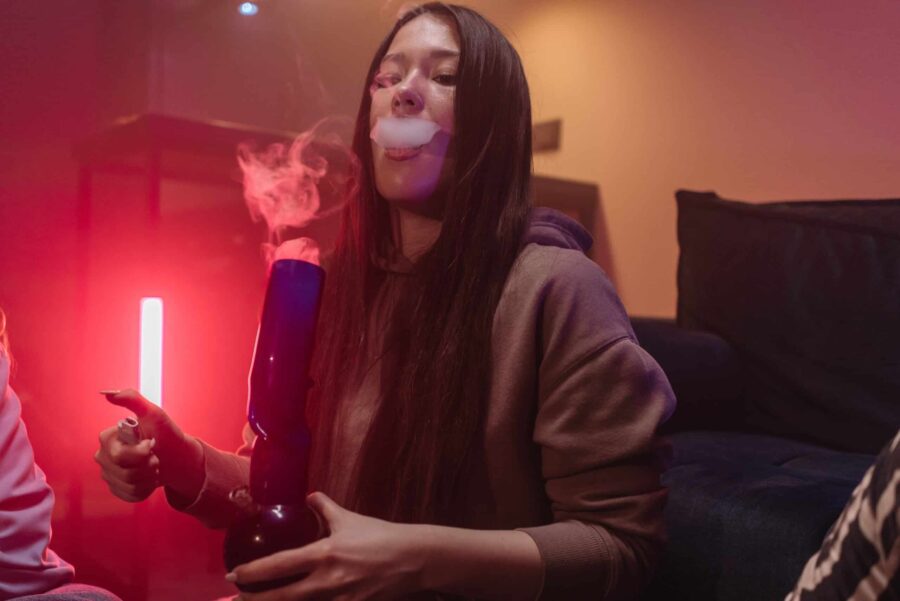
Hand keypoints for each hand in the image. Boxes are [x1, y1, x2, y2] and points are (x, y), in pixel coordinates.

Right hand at [94, 388, 203, 502]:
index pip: (118, 455)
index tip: (152, 444)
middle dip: (147, 465)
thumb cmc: (165, 433)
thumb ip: (132, 399)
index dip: (140, 453)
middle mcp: (103, 456)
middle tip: (155, 456)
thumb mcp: (153, 413)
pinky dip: (145, 488)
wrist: (176, 456)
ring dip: (148, 476)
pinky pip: (130, 495)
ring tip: (154, 466)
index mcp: (107, 438)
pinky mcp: (117, 489)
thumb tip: (108, 393)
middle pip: (123, 471)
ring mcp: (109, 474)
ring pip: (127, 484)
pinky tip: (150, 478)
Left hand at [229, 492, 427, 600]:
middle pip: (282, 597)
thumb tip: (309, 496)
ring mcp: (340, 599)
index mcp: (324, 554)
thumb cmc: (380, 536)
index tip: (234, 575)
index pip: (280, 565)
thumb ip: (325, 508)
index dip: (254, 572)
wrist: (413, 559)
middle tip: (235, 599)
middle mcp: (327, 581)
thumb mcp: (349, 519)